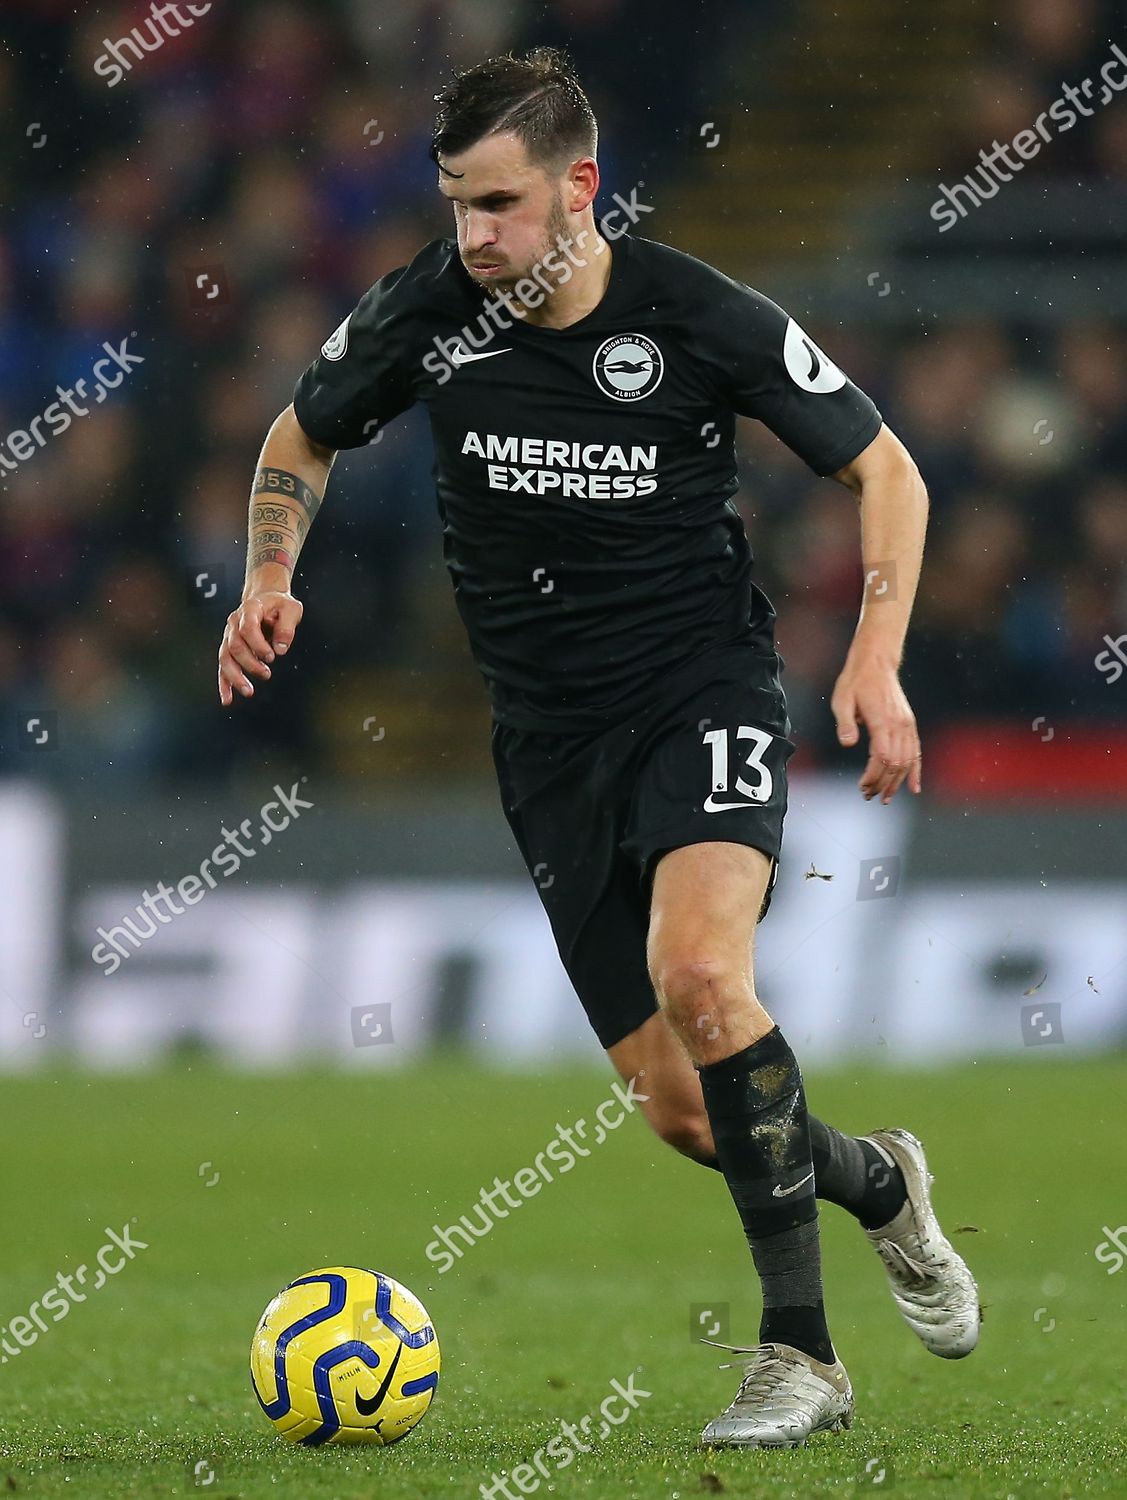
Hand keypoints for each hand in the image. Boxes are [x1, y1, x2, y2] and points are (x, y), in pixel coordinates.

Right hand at [218, 589, 302, 705]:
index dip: (258, 644)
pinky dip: (224, 684)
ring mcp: (229, 636)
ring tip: (249, 691)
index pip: (247, 628)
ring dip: (235, 676)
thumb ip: (287, 627)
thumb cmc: (279, 604)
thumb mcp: (291, 608)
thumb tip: (280, 649)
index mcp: (249, 610)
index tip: (272, 656)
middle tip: (267, 673)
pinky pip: (222, 667)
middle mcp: (234, 623)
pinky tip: (228, 699)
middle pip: (235, 646)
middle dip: (250, 663)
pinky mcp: (229, 648)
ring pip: (225, 658)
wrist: (266, 599)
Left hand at [831, 652, 920, 802]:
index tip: (861, 787)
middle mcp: (899, 725)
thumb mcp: (842, 700)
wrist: (875, 663)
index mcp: (882, 721)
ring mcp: (907, 725)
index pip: (882, 758)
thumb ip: (845, 723)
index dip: (873, 777)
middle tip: (867, 796)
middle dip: (882, 784)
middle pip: (896, 764)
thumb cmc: (855, 682)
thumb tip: (848, 744)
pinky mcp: (909, 724)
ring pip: (908, 761)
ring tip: (884, 797)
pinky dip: (916, 771)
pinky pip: (916, 752)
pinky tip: (914, 787)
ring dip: (897, 782)